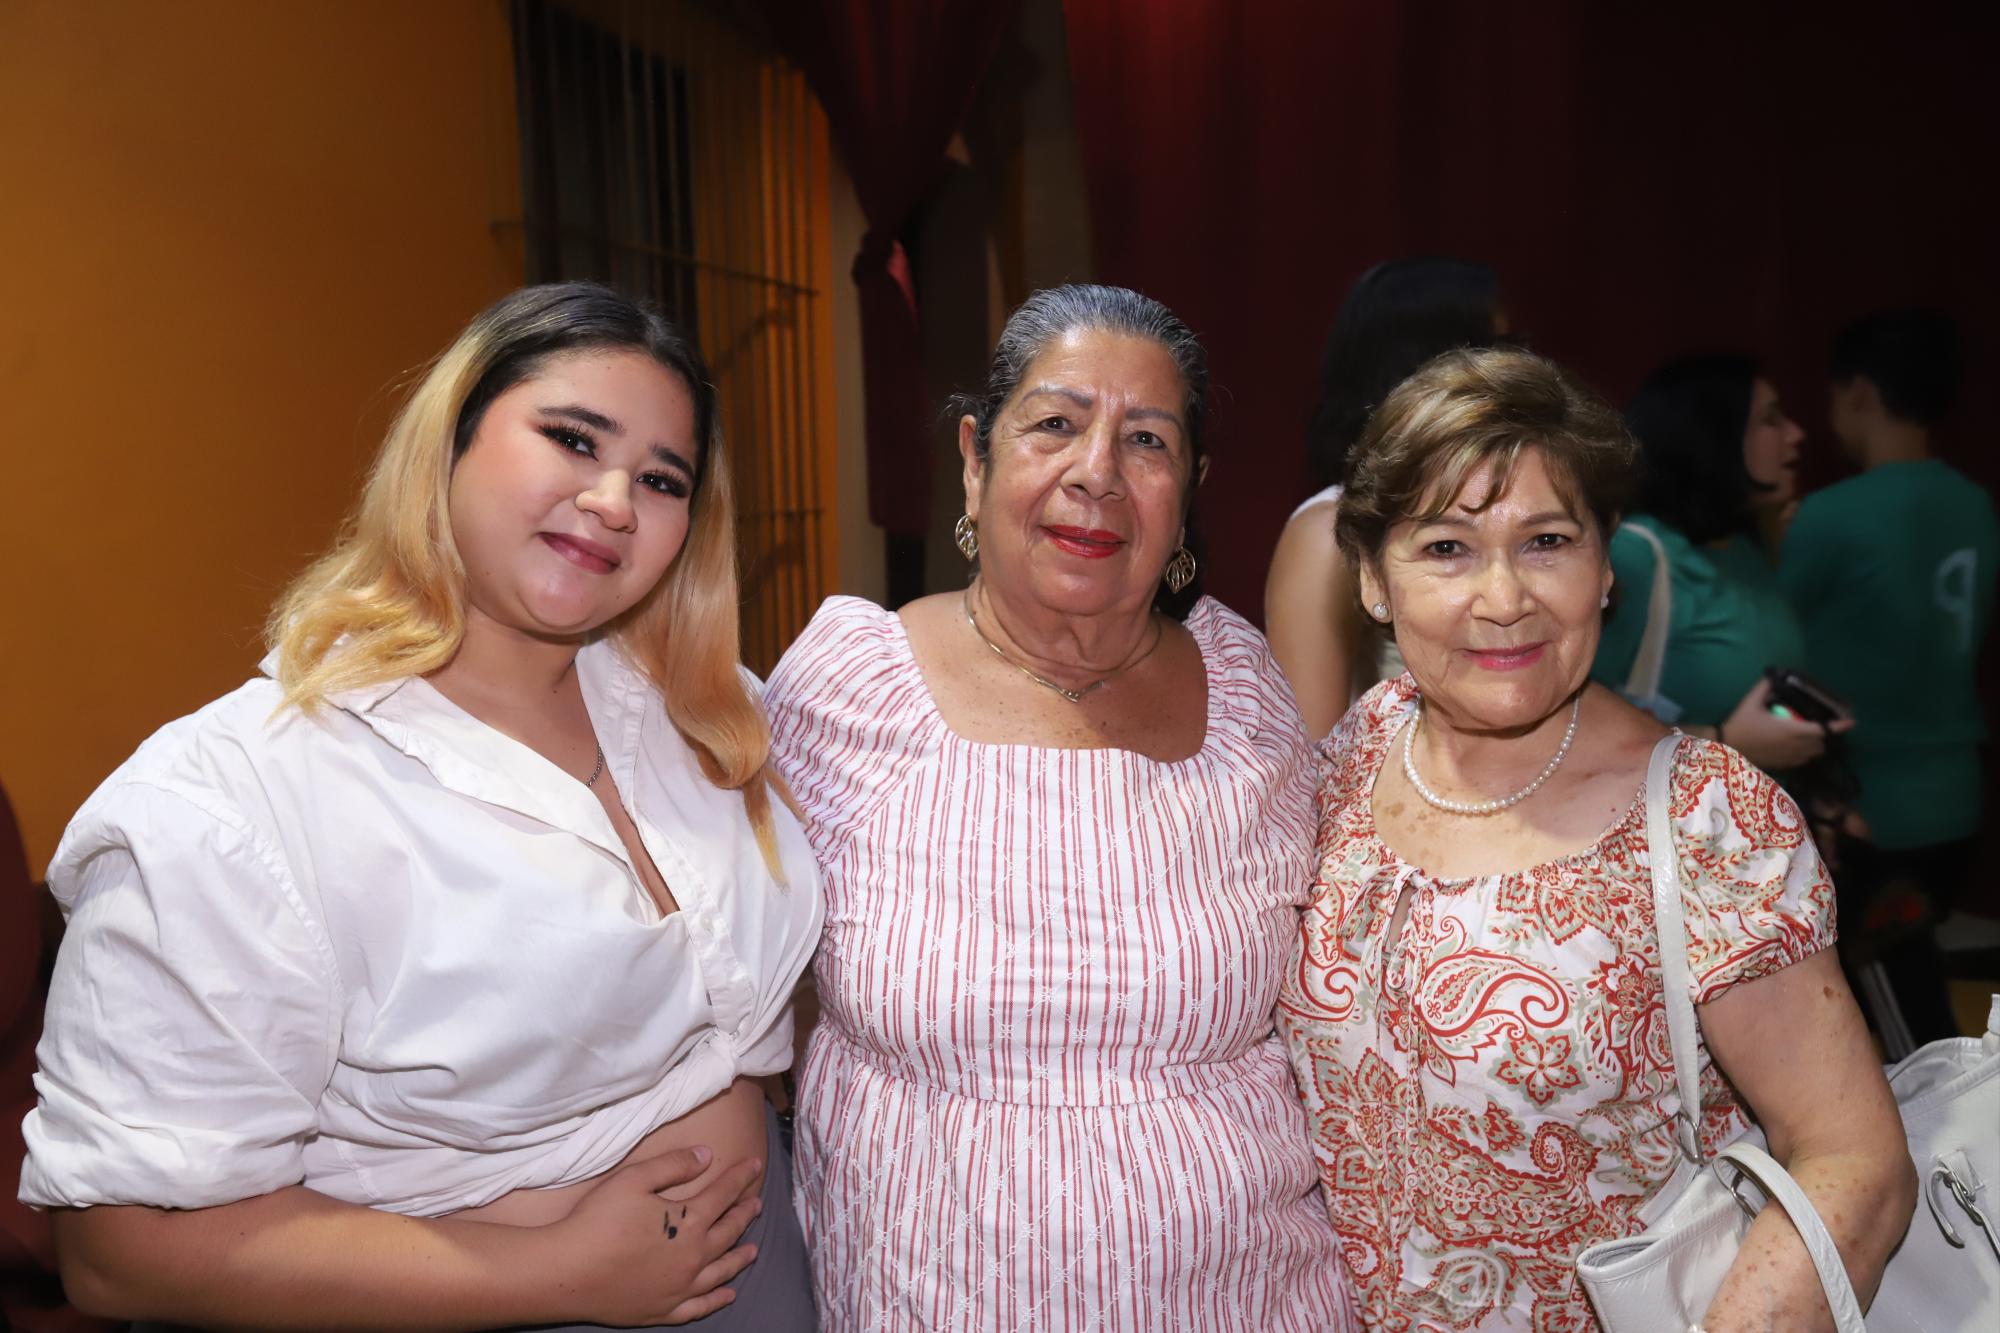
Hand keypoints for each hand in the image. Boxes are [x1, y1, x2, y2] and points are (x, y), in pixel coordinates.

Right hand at [546, 1146, 765, 1326]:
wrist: (567, 1272)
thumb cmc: (598, 1220)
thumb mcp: (635, 1179)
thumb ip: (675, 1165)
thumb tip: (708, 1155)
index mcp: (689, 1222)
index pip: (723, 1194)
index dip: (741, 1177)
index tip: (755, 1166)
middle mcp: (693, 1257)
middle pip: (728, 1232)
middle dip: (744, 1215)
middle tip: (756, 1204)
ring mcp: (680, 1288)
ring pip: (721, 1271)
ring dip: (739, 1257)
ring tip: (753, 1250)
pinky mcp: (663, 1311)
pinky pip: (700, 1307)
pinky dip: (717, 1299)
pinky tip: (728, 1294)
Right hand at [1720, 678, 1851, 770]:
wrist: (1728, 748)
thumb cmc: (1741, 724)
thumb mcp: (1751, 702)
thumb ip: (1764, 687)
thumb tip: (1775, 675)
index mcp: (1792, 729)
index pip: (1823, 729)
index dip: (1839, 726)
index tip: (1851, 722)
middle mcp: (1796, 745)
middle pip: (1822, 743)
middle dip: (1826, 735)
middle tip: (1824, 725)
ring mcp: (1790, 757)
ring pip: (1814, 753)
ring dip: (1817, 745)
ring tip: (1813, 736)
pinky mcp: (1783, 765)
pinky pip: (1803, 760)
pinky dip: (1806, 753)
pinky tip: (1798, 746)